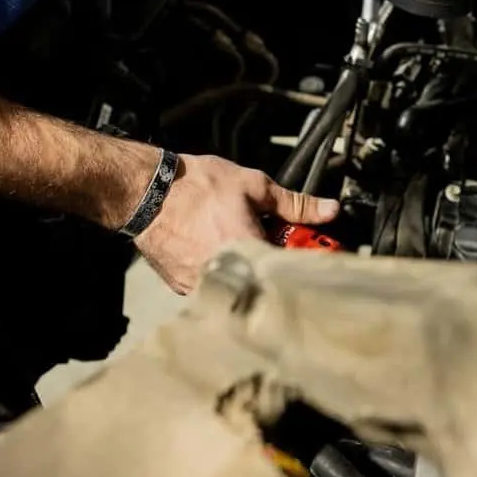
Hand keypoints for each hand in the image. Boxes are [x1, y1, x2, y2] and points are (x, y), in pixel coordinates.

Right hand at [134, 153, 338, 293]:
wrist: (147, 192)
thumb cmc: (196, 186)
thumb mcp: (252, 186)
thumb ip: (294, 204)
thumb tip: (329, 210)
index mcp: (250, 253)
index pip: (295, 268)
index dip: (307, 257)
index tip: (312, 249)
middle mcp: (228, 278)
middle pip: (268, 282)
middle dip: (279, 265)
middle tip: (276, 241)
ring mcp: (203, 288)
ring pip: (240, 288)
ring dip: (250, 270)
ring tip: (242, 243)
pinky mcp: (185, 290)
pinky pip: (216, 288)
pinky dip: (224, 274)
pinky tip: (219, 250)